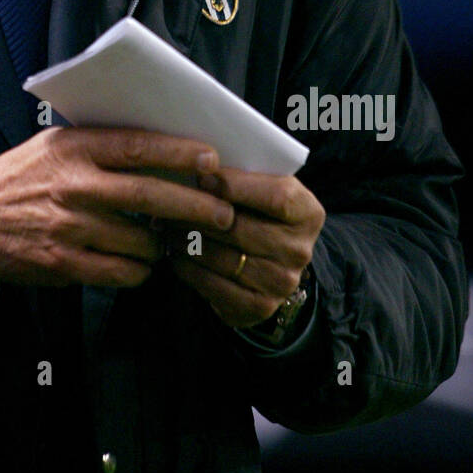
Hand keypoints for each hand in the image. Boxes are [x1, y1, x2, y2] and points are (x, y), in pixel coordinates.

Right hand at [0, 127, 233, 288]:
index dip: (179, 153)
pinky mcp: (65, 263)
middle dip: (196, 206)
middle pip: (151, 196)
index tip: (211, 159)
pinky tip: (142, 262)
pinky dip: (141, 270)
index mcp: (75, 149)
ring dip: (166, 244)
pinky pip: (122, 272)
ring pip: (142, 240)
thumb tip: (159, 147)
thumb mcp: (56, 144)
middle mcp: (75, 186)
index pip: (138, 147)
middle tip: (223, 213)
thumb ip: (100, 144)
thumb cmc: (22, 175)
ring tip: (173, 241)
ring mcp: (71, 227)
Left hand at [162, 167, 324, 330]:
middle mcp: (299, 251)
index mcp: (307, 213)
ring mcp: (281, 283)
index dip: (236, 185)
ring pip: (222, 257)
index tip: (202, 175)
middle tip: (166, 200)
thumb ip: (243, 174)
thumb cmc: (258, 211)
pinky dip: (188, 267)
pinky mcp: (258, 307)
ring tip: (164, 224)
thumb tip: (198, 165)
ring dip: (186, 240)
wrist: (269, 262)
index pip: (277, 196)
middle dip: (198, 213)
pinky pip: (213, 285)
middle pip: (240, 228)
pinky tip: (173, 252)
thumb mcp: (263, 187)